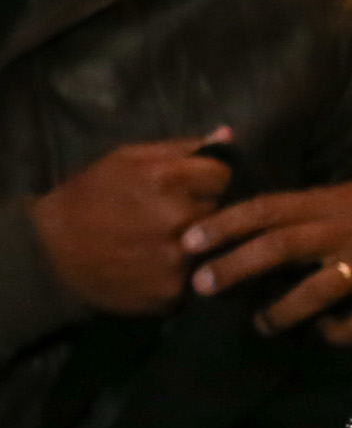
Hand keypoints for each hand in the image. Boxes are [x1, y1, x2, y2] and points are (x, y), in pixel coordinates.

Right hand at [29, 129, 235, 314]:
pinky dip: (184, 274)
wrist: (48, 252)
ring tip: (168, 242)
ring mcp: (176, 260)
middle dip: (206, 212)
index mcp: (165, 179)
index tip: (196, 187)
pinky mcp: (171, 292)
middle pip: (224, 213)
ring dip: (201, 246)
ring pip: (214, 249)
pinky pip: (195, 279)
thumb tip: (227, 135)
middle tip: (179, 217)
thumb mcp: (126, 159)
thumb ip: (181, 148)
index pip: (224, 176)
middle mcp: (177, 220)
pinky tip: (161, 267)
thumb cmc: (89, 197)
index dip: (211, 181)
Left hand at [182, 173, 351, 343]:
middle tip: (200, 285)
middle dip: (234, 267)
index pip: (266, 209)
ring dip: (277, 313)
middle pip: (279, 248)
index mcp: (327, 204)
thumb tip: (236, 223)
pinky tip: (322, 332)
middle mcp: (343, 233)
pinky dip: (332, 334)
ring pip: (312, 294)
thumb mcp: (339, 194)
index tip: (188, 242)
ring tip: (260, 324)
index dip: (223, 225)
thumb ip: (296, 209)